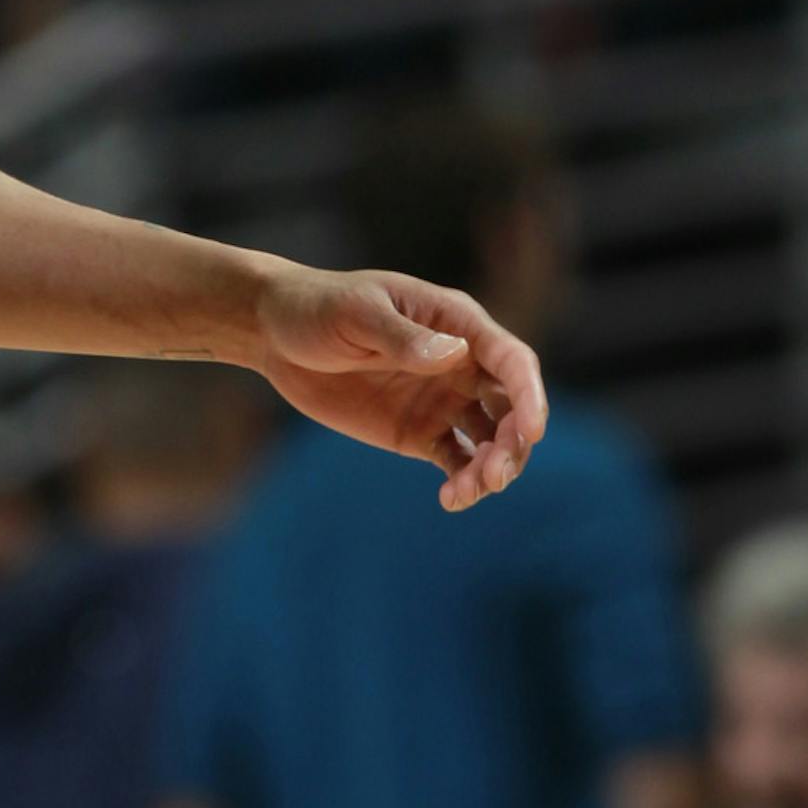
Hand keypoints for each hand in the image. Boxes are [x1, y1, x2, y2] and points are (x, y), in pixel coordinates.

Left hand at [251, 265, 545, 510]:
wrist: (276, 335)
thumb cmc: (318, 308)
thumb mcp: (356, 314)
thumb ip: (402, 337)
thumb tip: (454, 354)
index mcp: (456, 322)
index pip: (511, 360)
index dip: (530, 395)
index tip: (531, 432)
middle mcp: (461, 362)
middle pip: (511, 406)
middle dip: (514, 442)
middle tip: (494, 473)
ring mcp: (443, 399)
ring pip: (490, 440)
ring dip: (493, 467)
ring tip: (469, 490)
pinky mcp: (420, 432)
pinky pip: (457, 461)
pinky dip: (464, 481)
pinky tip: (451, 499)